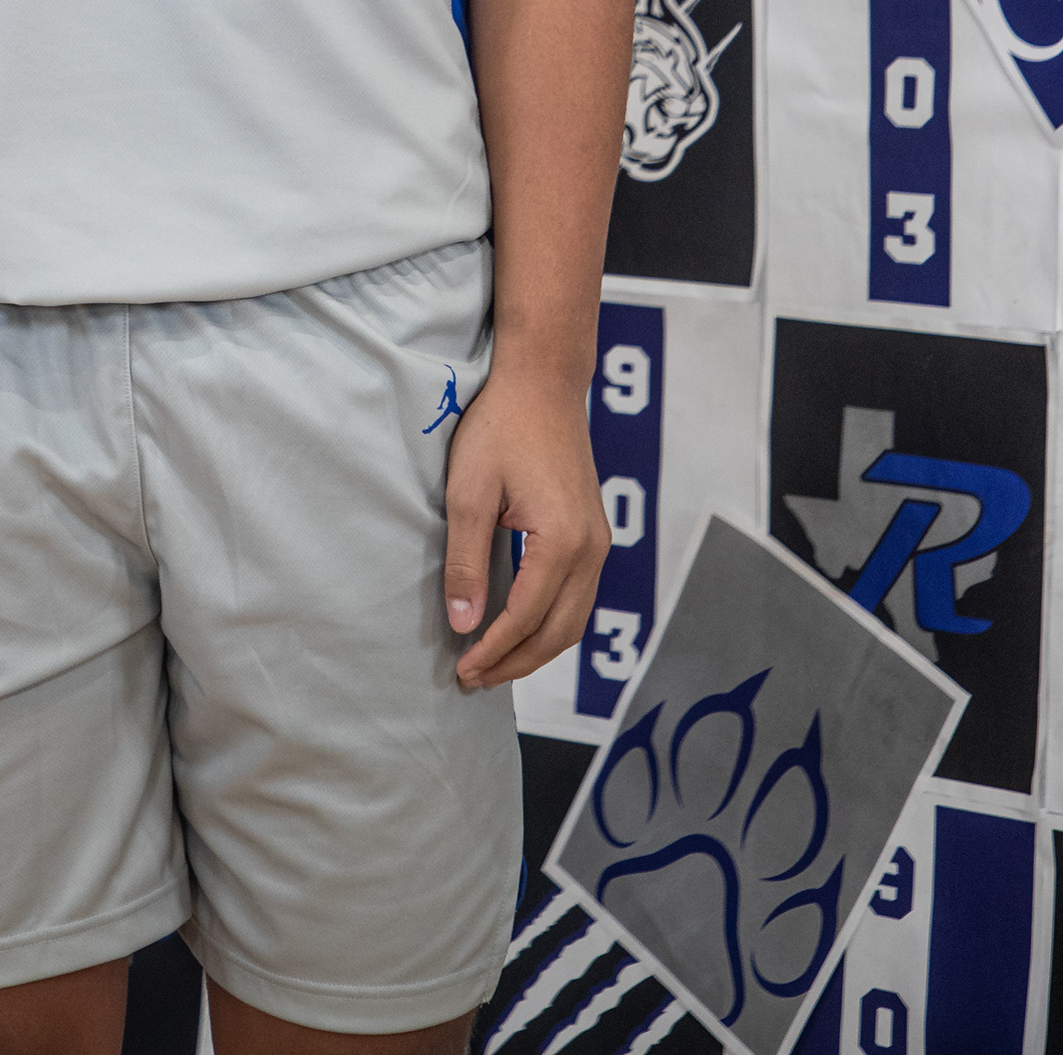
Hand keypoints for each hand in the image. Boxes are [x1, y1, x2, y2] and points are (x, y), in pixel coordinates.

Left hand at [441, 366, 606, 688]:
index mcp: (562, 543)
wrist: (543, 383)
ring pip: (574, 620)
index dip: (492, 651)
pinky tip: (520, 628)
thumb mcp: (469, 492)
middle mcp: (592, 550)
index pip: (525, 619)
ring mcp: (599, 543)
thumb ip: (466, 562)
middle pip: (558, 633)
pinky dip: (550, 623)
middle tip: (473, 679)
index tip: (462, 671)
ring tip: (493, 663)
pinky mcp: (595, 534)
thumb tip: (464, 625)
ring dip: (535, 648)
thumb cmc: (501, 428)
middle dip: (516, 663)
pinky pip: (579, 597)